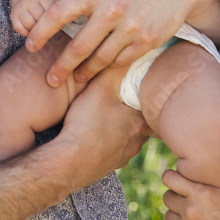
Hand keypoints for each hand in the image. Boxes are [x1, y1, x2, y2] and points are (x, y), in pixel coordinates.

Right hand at [10, 0, 56, 35]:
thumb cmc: (44, 3)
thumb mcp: (53, 2)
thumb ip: (60, 10)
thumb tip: (64, 20)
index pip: (51, 14)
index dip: (54, 21)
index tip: (56, 22)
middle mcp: (30, 0)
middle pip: (41, 21)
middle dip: (45, 26)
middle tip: (47, 25)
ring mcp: (20, 7)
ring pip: (31, 26)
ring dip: (36, 30)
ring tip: (38, 26)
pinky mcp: (13, 15)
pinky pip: (20, 29)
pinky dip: (26, 33)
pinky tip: (30, 29)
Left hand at [26, 0, 210, 86]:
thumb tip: (53, 10)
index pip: (58, 13)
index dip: (40, 32)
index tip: (30, 46)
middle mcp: (112, 9)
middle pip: (78, 46)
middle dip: (61, 67)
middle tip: (50, 80)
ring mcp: (131, 26)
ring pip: (100, 58)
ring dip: (85, 71)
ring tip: (77, 77)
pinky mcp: (148, 39)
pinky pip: (122, 60)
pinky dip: (110, 66)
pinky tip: (104, 68)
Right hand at [55, 67, 148, 187]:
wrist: (70, 162)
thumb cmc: (87, 123)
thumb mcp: (100, 87)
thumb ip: (114, 68)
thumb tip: (128, 53)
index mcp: (141, 120)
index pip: (149, 102)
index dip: (140, 93)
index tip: (131, 87)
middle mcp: (139, 140)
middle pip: (140, 120)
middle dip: (131, 110)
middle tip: (119, 101)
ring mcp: (125, 156)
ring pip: (129, 136)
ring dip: (120, 128)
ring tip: (106, 118)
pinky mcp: (111, 166)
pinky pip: (115, 150)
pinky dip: (108, 143)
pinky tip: (97, 137)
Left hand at [162, 170, 219, 219]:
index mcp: (201, 193)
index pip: (169, 178)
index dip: (172, 177)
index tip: (178, 178)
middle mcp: (190, 210)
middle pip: (167, 197)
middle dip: (175, 195)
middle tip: (186, 197)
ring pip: (168, 215)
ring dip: (176, 213)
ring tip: (190, 213)